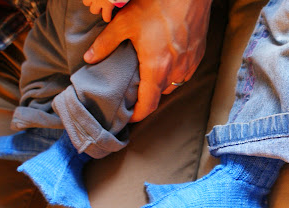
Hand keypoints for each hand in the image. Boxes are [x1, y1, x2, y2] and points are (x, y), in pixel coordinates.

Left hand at [83, 0, 212, 121]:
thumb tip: (90, 58)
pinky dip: (174, 71)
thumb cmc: (158, 4)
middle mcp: (176, 71)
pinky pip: (184, 72)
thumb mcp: (125, 22)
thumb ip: (106, 43)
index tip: (129, 116)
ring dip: (161, 82)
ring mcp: (190, 64)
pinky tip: (166, 58)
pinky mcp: (198, 55)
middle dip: (147, 95)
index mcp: (157, 69)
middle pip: (159, 94)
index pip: (148, 105)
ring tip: (149, 72)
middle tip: (134, 88)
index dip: (137, 115)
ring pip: (173, 83)